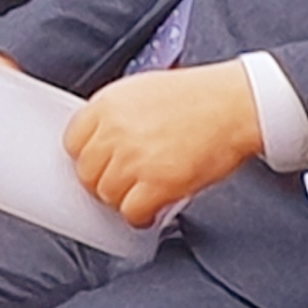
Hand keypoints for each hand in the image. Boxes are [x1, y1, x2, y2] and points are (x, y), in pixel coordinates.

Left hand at [60, 61, 264, 227]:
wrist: (234, 105)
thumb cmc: (197, 96)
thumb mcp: (141, 91)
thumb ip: (115, 115)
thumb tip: (102, 141)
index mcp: (107, 105)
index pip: (72, 142)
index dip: (87, 157)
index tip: (98, 165)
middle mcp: (114, 131)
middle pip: (86, 171)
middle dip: (102, 182)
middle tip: (119, 185)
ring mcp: (135, 158)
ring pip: (107, 194)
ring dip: (121, 200)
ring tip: (138, 197)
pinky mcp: (158, 183)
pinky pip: (133, 212)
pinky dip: (140, 217)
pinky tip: (150, 212)